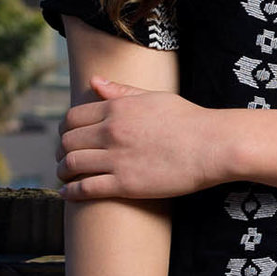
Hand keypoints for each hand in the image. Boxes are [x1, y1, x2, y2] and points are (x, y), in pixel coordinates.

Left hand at [59, 76, 229, 201]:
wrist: (215, 146)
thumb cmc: (190, 120)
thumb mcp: (155, 98)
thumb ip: (122, 91)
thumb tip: (94, 81)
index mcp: (118, 109)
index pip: (73, 117)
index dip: (65, 129)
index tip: (68, 137)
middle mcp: (111, 131)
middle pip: (67, 141)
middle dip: (61, 150)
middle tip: (64, 158)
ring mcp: (116, 158)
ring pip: (71, 164)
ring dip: (63, 171)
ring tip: (65, 176)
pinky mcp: (125, 184)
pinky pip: (85, 189)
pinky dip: (70, 192)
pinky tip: (68, 194)